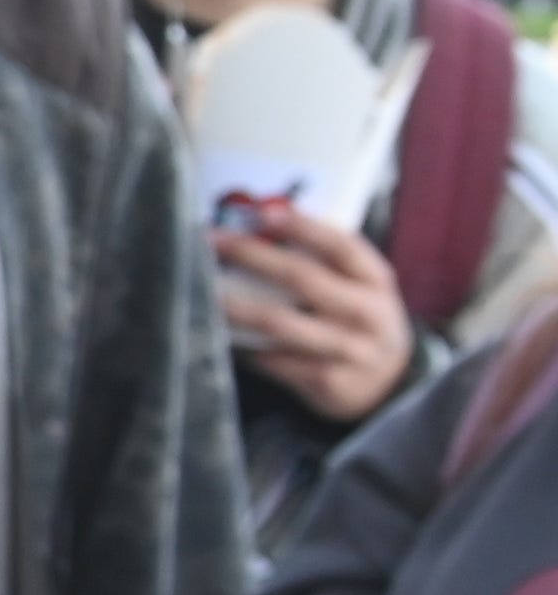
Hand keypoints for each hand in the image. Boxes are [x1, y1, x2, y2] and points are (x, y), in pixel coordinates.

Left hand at [215, 205, 414, 422]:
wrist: (388, 381)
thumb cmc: (356, 317)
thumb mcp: (359, 286)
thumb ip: (322, 261)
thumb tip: (255, 227)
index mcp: (375, 281)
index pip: (343, 246)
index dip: (305, 228)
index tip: (264, 213)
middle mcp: (367, 313)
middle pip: (304, 280)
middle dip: (254, 257)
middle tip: (215, 242)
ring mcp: (348, 350)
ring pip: (280, 324)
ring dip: (237, 305)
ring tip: (205, 291)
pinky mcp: (325, 381)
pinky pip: (272, 359)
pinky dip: (243, 345)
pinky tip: (220, 332)